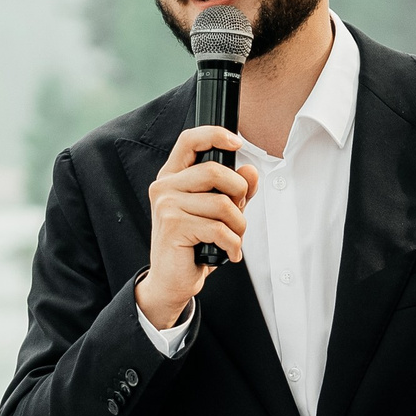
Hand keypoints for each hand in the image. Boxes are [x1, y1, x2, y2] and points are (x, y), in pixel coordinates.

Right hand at [138, 126, 260, 329]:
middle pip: (215, 171)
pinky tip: (229, 253)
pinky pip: (218, 229)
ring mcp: (166, 205)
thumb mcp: (218, 213)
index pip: (189, 140)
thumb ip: (235, 191)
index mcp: (173, 176)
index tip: (237, 142)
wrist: (171, 281)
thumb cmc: (193, 244)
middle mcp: (165, 186)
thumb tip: (251, 172)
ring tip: (233, 239)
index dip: (214, 135)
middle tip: (238, 216)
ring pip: (221, 204)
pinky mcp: (173, 226)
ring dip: (238, 226)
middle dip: (238, 194)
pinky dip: (233, 244)